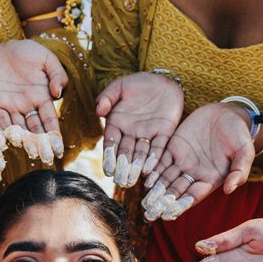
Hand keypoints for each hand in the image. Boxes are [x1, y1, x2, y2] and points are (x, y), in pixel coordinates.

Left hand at [0, 39, 66, 151]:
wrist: (5, 46)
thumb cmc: (29, 52)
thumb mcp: (47, 59)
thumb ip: (56, 75)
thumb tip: (57, 93)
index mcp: (42, 98)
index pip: (49, 120)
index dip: (54, 135)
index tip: (59, 148)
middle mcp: (27, 107)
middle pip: (34, 129)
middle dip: (40, 143)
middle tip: (45, 157)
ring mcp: (11, 107)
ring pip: (18, 128)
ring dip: (23, 141)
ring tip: (30, 152)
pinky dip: (2, 131)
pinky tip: (7, 142)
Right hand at [97, 72, 183, 186]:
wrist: (162, 79)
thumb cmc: (138, 82)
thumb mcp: (119, 86)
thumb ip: (107, 97)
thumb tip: (98, 111)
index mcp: (117, 124)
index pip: (111, 143)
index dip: (109, 157)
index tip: (108, 170)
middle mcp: (131, 133)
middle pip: (125, 153)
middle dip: (123, 168)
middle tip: (120, 181)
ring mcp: (148, 134)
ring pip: (141, 154)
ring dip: (136, 168)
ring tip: (133, 180)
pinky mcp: (164, 133)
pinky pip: (159, 148)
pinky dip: (154, 158)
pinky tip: (149, 169)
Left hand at [141, 103, 253, 220]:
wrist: (227, 113)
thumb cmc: (239, 134)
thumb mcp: (244, 151)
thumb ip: (239, 171)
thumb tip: (229, 189)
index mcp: (210, 179)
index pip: (193, 196)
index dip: (181, 205)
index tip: (169, 214)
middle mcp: (194, 174)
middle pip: (176, 192)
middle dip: (163, 203)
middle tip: (150, 214)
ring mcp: (183, 161)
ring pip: (166, 179)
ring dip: (155, 191)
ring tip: (145, 202)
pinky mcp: (174, 148)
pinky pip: (161, 161)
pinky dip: (153, 171)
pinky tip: (145, 180)